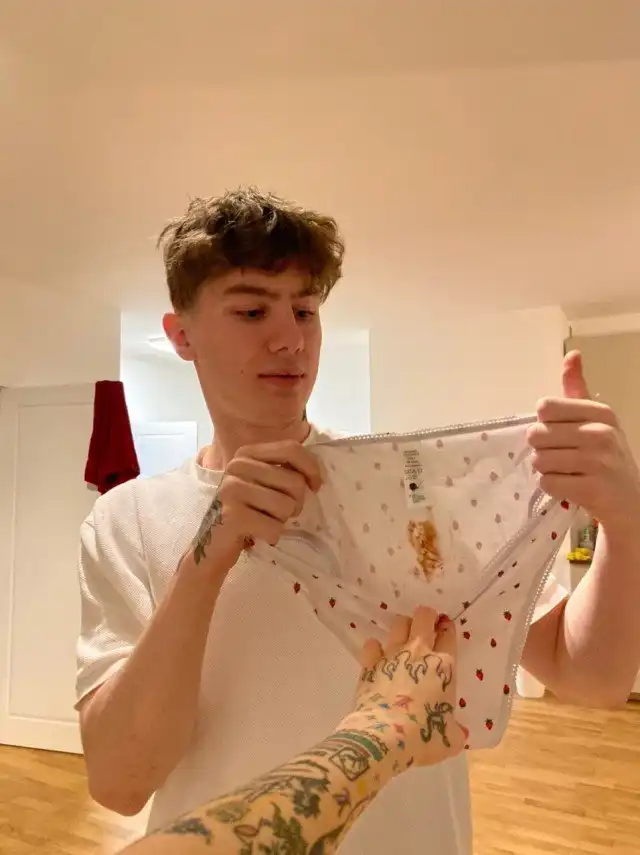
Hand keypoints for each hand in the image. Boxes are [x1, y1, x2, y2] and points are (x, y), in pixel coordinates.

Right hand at [196, 440, 322, 566]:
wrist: (212, 545)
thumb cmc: (245, 512)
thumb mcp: (261, 483)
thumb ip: (282, 471)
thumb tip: (315, 475)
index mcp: (246, 454)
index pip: (291, 449)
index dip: (311, 468)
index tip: (315, 486)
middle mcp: (237, 466)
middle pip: (294, 481)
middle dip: (295, 503)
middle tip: (277, 513)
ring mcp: (232, 490)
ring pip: (287, 506)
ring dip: (281, 521)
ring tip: (263, 522)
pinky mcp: (233, 516)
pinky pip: (275, 528)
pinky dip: (272, 535)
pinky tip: (257, 534)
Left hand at [339, 607, 466, 774]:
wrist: (385, 737)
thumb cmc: (424, 737)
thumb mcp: (450, 740)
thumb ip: (456, 731)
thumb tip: (459, 733)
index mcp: (444, 666)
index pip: (448, 635)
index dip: (447, 629)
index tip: (446, 630)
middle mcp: (419, 653)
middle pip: (424, 616)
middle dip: (427, 616)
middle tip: (427, 625)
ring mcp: (392, 655)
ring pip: (399, 624)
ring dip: (403, 627)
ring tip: (404, 638)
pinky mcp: (370, 663)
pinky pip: (372, 645)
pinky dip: (375, 648)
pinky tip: (376, 656)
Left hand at [527, 350, 639, 532]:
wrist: (629, 499)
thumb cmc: (605, 455)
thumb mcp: (595, 419)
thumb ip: (577, 389)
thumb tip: (572, 354)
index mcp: (600, 412)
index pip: (545, 407)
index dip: (546, 422)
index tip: (563, 432)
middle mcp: (601, 433)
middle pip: (536, 435)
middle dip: (542, 448)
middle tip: (563, 455)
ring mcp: (597, 462)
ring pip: (538, 460)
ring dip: (546, 468)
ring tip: (568, 470)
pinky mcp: (590, 488)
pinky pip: (546, 482)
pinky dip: (552, 486)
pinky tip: (570, 485)